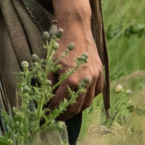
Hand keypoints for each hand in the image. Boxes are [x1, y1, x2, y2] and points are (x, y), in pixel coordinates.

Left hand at [47, 0, 102, 117]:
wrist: (75, 27)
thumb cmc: (59, 44)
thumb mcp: (48, 63)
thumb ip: (47, 82)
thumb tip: (44, 97)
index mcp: (71, 80)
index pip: (61, 103)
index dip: (52, 111)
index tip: (46, 115)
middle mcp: (85, 81)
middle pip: (77, 107)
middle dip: (66, 115)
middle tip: (57, 117)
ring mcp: (95, 77)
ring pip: (89, 101)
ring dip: (78, 108)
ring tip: (68, 109)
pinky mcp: (100, 72)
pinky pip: (97, 91)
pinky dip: (90, 97)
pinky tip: (82, 97)